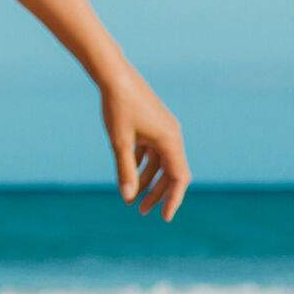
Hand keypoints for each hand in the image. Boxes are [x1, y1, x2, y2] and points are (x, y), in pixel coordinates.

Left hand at [100, 70, 189, 220]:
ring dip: (147, 180)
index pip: (179, 178)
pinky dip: (142, 164)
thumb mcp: (120, 142)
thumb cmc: (117, 108)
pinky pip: (153, 151)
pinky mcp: (154, 124)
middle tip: (141, 211)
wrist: (114, 76)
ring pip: (160, 162)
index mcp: (170, 141)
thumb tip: (128, 197)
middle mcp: (172, 136)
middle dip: (157, 193)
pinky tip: (129, 174)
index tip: (164, 218)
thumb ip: (125, 171)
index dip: (173, 199)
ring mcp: (164, 129)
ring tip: (131, 197)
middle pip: (170, 173)